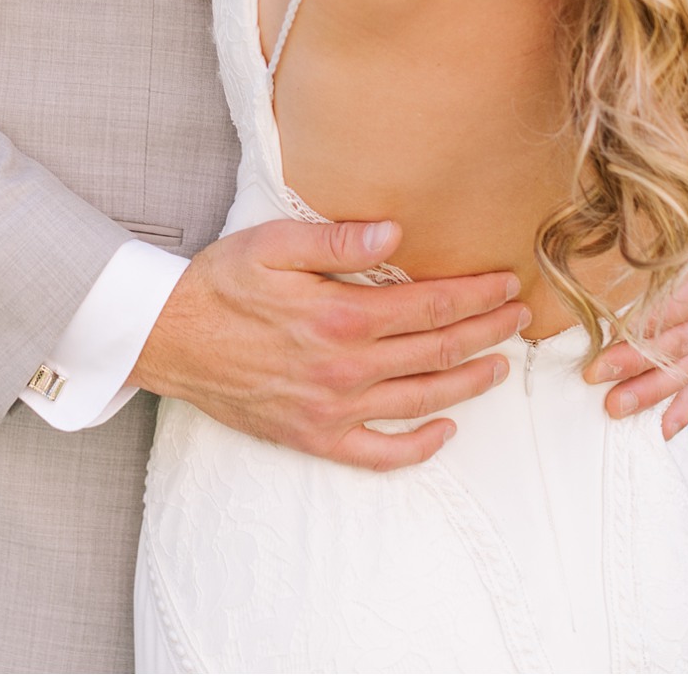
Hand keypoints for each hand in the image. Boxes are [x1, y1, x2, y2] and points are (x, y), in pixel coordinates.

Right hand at [130, 218, 526, 471]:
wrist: (169, 339)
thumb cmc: (221, 284)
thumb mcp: (273, 244)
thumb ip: (338, 241)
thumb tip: (396, 233)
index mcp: (341, 317)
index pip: (429, 307)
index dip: (474, 296)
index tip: (505, 284)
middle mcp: (344, 370)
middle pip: (436, 352)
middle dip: (486, 332)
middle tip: (519, 317)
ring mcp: (331, 411)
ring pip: (419, 400)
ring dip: (468, 383)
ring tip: (500, 365)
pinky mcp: (314, 438)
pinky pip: (378, 454)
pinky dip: (418, 447)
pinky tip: (445, 430)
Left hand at [584, 190, 687, 440]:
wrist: (629, 194)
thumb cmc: (633, 189)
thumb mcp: (654, 187)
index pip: (687, 302)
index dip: (649, 326)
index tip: (606, 342)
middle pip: (683, 337)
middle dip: (638, 363)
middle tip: (594, 377)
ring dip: (653, 391)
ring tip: (614, 408)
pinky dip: (681, 407)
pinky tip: (662, 429)